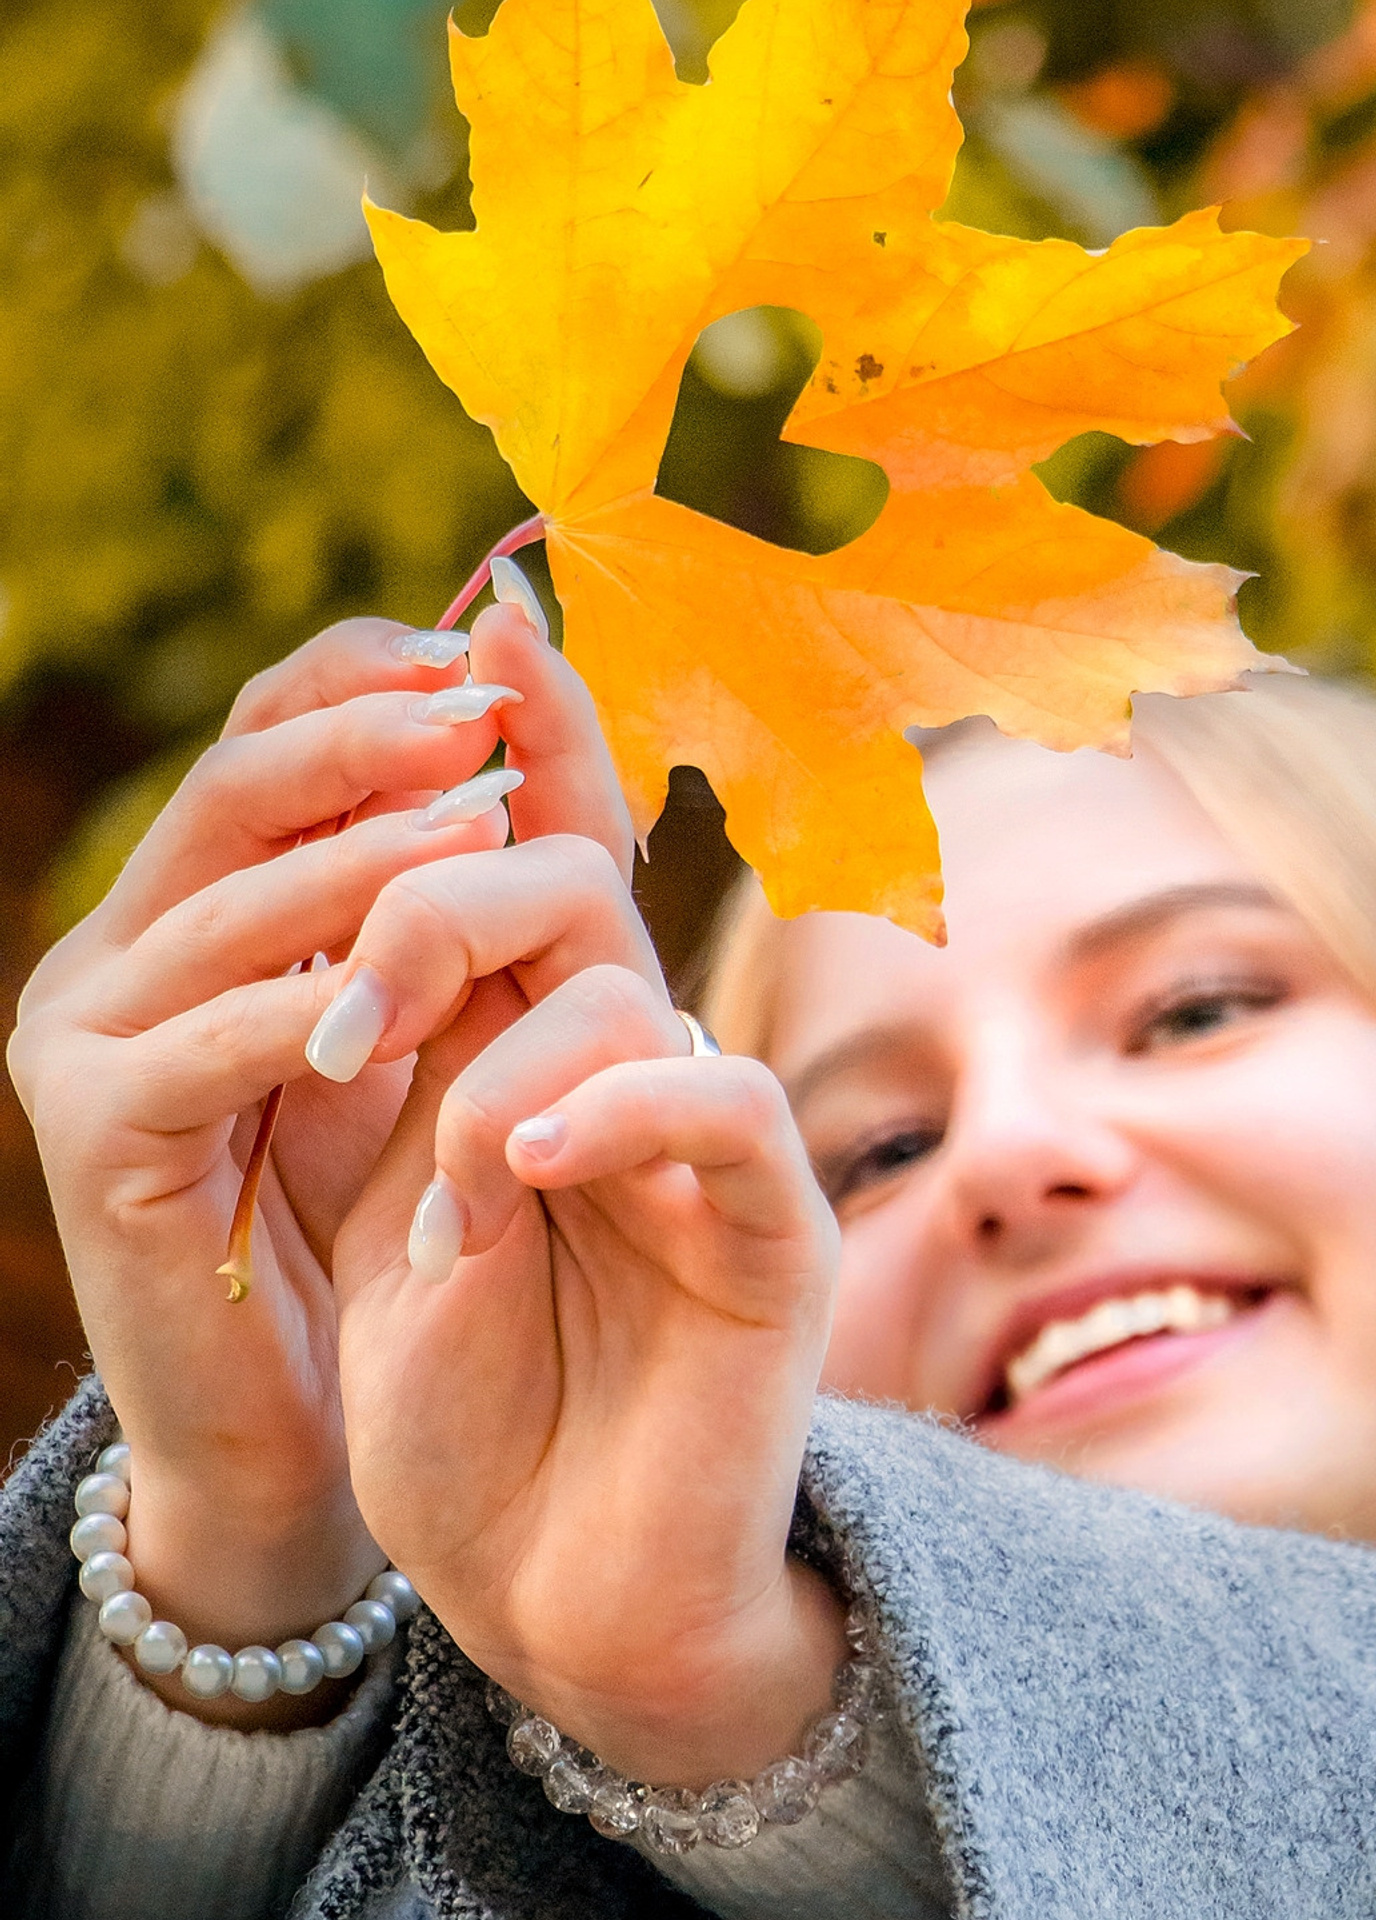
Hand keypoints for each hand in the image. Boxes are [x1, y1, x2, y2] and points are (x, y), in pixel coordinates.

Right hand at [6, 605, 582, 1716]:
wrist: (291, 1406)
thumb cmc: (373, 1204)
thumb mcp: (423, 1023)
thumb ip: (451, 895)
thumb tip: (525, 721)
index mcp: (199, 903)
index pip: (269, 735)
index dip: (369, 683)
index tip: (488, 665)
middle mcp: (122, 947)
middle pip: (238, 789)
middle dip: (369, 743)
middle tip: (484, 721)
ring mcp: (87, 1037)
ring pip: (229, 907)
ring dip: (362, 862)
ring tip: (480, 827)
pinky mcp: (94, 1137)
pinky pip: (212, 1047)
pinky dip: (314, 1008)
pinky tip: (403, 992)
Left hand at [328, 727, 845, 1786]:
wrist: (561, 1595)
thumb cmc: (476, 1415)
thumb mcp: (403, 1214)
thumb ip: (419, 1061)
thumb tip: (389, 891)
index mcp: (545, 1054)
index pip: (549, 857)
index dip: (531, 737)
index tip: (480, 624)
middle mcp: (638, 1071)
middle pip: (571, 884)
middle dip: (442, 893)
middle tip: (347, 1021)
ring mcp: (713, 1148)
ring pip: (627, 983)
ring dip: (496, 1061)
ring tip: (444, 1203)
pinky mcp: (775, 1237)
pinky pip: (724, 1107)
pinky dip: (620, 1106)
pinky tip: (528, 1166)